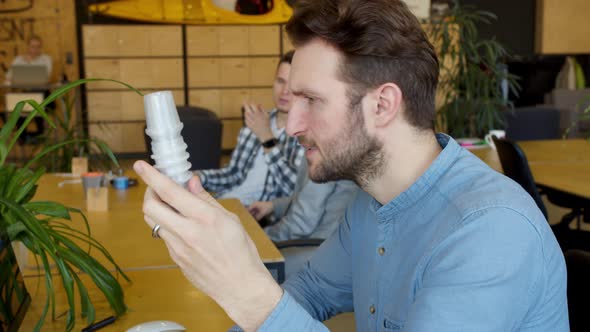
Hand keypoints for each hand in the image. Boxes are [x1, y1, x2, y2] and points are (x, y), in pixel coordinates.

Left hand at [134, 161, 281, 330]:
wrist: (240, 287)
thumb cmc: (242, 252)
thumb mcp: (230, 219)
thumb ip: (206, 200)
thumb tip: (191, 182)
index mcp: (205, 217)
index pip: (169, 191)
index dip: (151, 176)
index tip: (140, 165)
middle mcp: (187, 232)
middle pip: (150, 207)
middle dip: (149, 192)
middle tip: (157, 188)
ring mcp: (178, 248)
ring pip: (153, 222)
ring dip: (157, 210)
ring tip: (172, 206)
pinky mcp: (175, 259)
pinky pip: (164, 237)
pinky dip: (169, 226)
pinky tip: (184, 228)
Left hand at [244, 103, 273, 141]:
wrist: (265, 133)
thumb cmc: (267, 124)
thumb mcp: (267, 115)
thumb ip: (262, 109)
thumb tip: (259, 104)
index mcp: (258, 113)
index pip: (252, 105)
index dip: (251, 103)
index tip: (251, 103)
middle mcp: (253, 117)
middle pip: (247, 109)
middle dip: (245, 105)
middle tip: (244, 102)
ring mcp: (250, 121)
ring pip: (245, 114)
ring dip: (246, 111)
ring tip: (247, 111)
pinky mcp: (248, 125)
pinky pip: (245, 120)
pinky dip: (246, 118)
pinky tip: (248, 118)